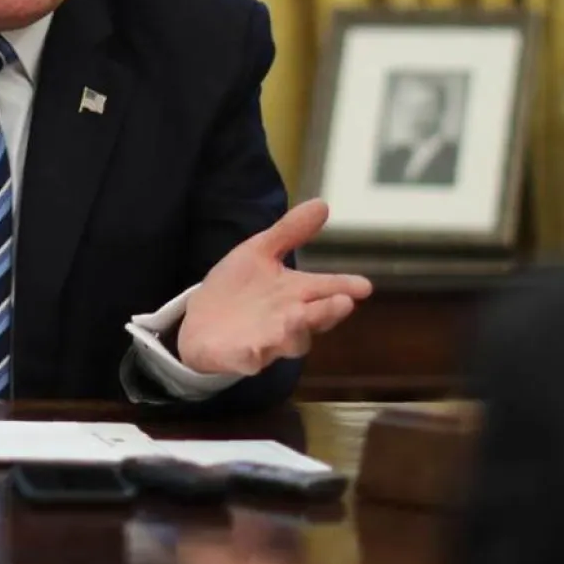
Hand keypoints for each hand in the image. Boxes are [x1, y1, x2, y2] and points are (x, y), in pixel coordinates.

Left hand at [177, 199, 370, 376]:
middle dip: (328, 311)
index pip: (327, 289)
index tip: (363, 286)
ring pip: (291, 341)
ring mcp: (268, 340)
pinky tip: (253, 350)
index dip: (345, 287)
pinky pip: (250, 359)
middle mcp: (289, 319)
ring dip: (296, 331)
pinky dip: (253, 355)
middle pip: (316, 318)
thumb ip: (289, 232)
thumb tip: (322, 204)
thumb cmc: (239, 287)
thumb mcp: (260, 252)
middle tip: (343, 302)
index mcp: (296, 293)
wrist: (200, 321)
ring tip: (299, 315)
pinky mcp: (242, 357)